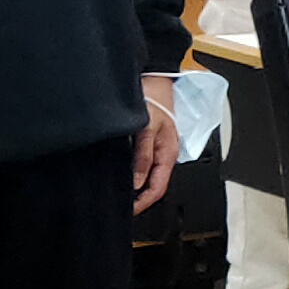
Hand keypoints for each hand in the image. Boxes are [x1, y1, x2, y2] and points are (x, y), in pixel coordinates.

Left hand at [130, 80, 177, 210]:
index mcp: (168, 153)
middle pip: (154, 185)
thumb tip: (137, 181)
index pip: (159, 187)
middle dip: (140, 198)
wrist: (155, 78)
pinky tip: (123, 173)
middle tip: (121, 204)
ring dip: (136, 186)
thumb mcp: (147, 128)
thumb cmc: (154, 98)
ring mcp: (157, 148)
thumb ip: (143, 155)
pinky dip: (134, 173)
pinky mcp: (149, 142)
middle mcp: (164, 153)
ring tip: (120, 192)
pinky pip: (143, 164)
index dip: (144, 202)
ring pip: (148, 175)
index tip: (129, 210)